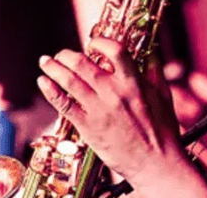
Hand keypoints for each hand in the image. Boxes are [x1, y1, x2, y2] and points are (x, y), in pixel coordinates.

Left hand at [36, 37, 184, 183]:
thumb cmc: (162, 131)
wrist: (156, 164)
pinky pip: (64, 105)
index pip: (115, 51)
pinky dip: (51, 91)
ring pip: (70, 81)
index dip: (100, 42)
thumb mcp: (163, 95)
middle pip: (83, 64)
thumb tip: (150, 49)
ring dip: (54, 68)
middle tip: (61, 53)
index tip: (92, 42)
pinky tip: (43, 82)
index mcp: (133, 83)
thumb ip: (154, 70)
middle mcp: (114, 93)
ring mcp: (99, 110)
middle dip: (67, 55)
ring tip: (45, 61)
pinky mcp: (88, 127)